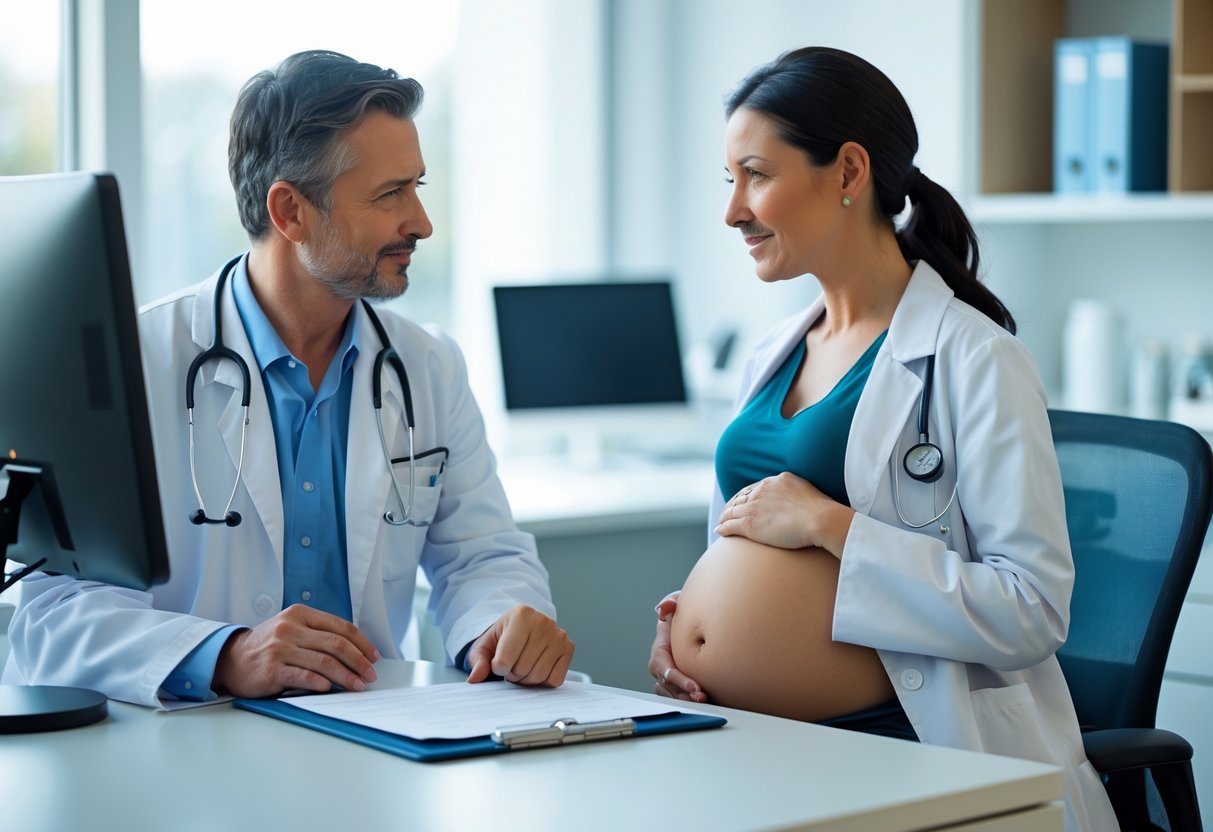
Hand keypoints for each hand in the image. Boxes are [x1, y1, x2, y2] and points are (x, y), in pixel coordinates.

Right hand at [212, 604, 379, 698]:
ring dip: (346, 676)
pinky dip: (320, 682)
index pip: (341, 627)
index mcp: (300, 614)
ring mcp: (280, 649)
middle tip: (371, 675)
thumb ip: (319, 633)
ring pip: (323, 661)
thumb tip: (356, 651)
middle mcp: (290, 628)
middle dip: (359, 661)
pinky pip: (303, 676)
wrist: (231, 658)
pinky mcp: (271, 670)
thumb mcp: (293, 628)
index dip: (362, 643)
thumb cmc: (269, 645)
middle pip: (336, 644)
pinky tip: (331, 689)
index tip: (374, 657)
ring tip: (358, 686)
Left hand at [466, 604, 573, 686]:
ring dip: (527, 679)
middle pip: (522, 669)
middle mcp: (543, 622)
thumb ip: (478, 661)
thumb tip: (474, 678)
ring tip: (523, 667)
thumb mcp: (484, 646)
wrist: (522, 630)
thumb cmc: (502, 638)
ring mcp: (559, 635)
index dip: (497, 668)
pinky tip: (537, 668)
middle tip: (511, 665)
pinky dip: (543, 681)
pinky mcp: (569, 648)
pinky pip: (555, 679)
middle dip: (512, 674)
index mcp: (521, 615)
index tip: (498, 660)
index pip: (504, 660)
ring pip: (539, 676)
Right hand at [647, 591, 706, 702]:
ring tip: (708, 700)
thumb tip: (662, 609)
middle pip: (668, 686)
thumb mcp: (680, 602)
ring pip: (673, 696)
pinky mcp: (678, 687)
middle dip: (684, 694)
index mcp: (660, 650)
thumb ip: (671, 601)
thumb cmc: (686, 614)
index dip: (678, 679)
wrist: (696, 626)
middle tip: (703, 697)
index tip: (695, 686)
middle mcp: (661, 667)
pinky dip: (691, 701)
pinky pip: (680, 699)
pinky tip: (709, 701)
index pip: (663, 668)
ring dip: (688, 700)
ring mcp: (668, 679)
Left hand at [715, 472, 854, 554]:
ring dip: (725, 517)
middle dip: (733, 505)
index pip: (756, 487)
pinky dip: (723, 528)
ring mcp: (755, 507)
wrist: (821, 520)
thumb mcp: (810, 494)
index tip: (745, 502)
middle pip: (741, 497)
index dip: (748, 496)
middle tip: (727, 512)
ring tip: (721, 523)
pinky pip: (730, 525)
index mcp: (778, 480)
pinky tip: (719, 531)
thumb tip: (802, 502)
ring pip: (732, 511)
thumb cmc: (824, 513)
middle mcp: (763, 490)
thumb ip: (800, 495)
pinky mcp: (750, 524)